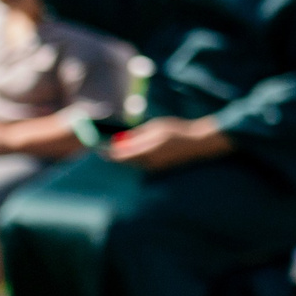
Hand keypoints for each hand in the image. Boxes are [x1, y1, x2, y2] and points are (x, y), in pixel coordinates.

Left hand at [109, 116, 230, 172]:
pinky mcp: (158, 168)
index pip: (119, 156)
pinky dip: (135, 159)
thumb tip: (118, 140)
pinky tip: (136, 151)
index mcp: (146, 151)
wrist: (198, 143)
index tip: (97, 148)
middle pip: (124, 162)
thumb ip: (136, 135)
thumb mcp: (154, 127)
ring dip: (125, 157)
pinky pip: (141, 165)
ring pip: (132, 164)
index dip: (106, 152)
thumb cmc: (177, 131)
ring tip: (120, 148)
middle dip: (115, 154)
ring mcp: (154, 167)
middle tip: (105, 147)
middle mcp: (148, 163)